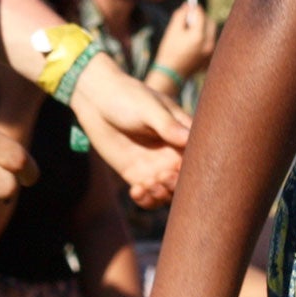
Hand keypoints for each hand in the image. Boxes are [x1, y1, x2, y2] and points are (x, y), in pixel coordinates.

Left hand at [68, 53, 190, 208]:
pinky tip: (135, 190)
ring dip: (160, 195)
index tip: (178, 170)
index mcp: (183, 133)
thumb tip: (189, 140)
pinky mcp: (136, 174)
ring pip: (166, 192)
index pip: (198, 157)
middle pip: (184, 180)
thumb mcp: (149, 109)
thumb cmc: (128, 97)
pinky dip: (144, 199)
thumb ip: (168, 126)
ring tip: (146, 185)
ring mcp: (154, 165)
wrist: (97, 101)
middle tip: (161, 177)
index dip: (194, 170)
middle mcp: (172, 152)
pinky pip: (147, 194)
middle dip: (175, 185)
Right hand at [152, 0, 216, 80]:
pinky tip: (192, 40)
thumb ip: (180, 15)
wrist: (169, 74)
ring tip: (190, 28)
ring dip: (203, 27)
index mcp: (198, 36)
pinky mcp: (209, 57)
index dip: (195, 8)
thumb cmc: (168, 51)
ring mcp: (210, 52)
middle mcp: (208, 44)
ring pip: (211, 32)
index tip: (190, 4)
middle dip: (201, 17)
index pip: (201, 15)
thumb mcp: (172, 31)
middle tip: (191, 14)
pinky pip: (210, 41)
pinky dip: (204, 37)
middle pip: (210, 23)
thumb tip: (188, 6)